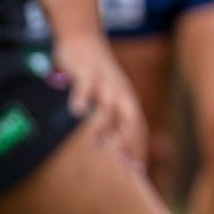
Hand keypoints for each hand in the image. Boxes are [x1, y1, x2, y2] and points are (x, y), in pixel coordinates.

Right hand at [54, 35, 146, 166]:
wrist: (83, 39)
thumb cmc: (95, 77)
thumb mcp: (105, 99)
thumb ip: (109, 124)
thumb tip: (109, 156)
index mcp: (127, 102)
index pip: (138, 130)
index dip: (138, 151)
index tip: (136, 175)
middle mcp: (120, 93)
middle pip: (129, 120)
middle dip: (127, 143)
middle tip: (122, 167)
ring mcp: (104, 81)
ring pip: (107, 105)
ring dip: (103, 125)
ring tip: (96, 145)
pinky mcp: (86, 70)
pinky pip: (85, 85)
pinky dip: (82, 97)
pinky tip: (76, 111)